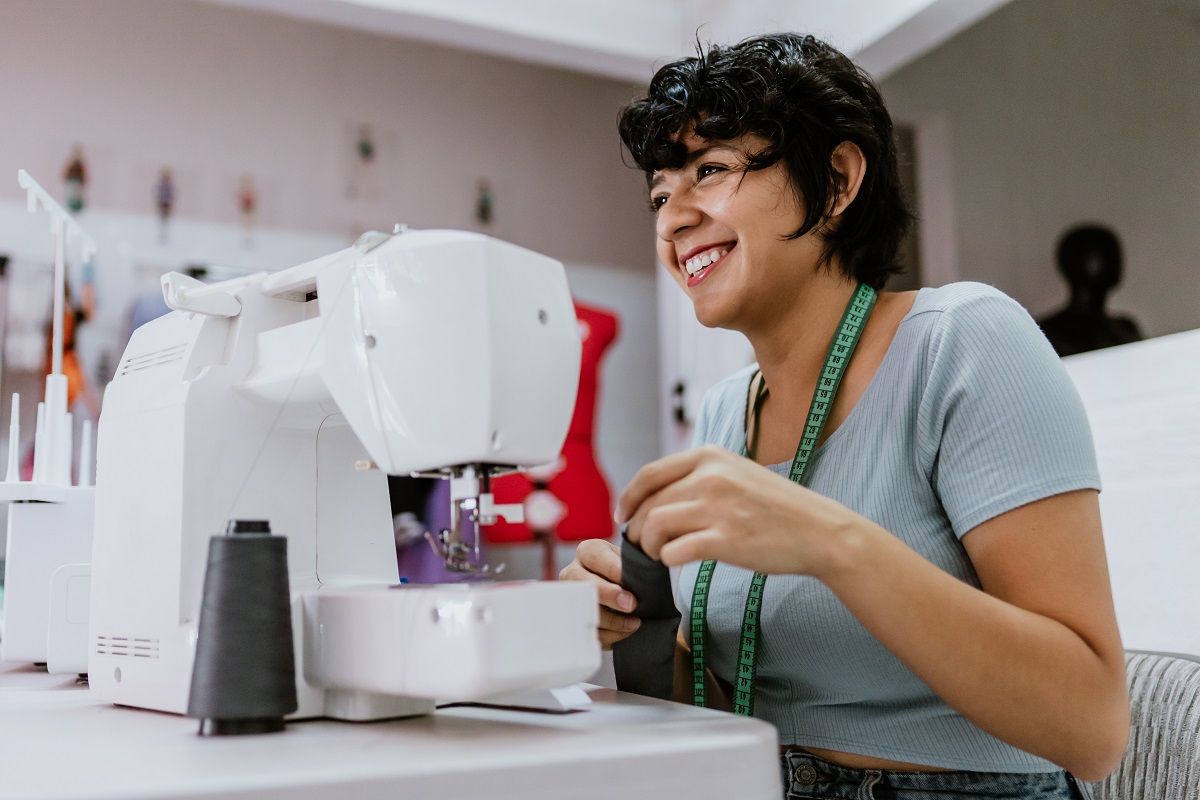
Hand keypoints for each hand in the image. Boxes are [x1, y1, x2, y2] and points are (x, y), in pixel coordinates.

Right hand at [559, 538, 640, 649]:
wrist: (620, 590)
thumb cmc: (627, 572)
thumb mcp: (629, 561)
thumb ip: (634, 566)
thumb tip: (645, 576)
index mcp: (588, 552)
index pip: (596, 556)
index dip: (613, 569)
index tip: (627, 580)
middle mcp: (573, 572)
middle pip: (585, 584)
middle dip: (609, 595)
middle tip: (631, 605)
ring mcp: (571, 598)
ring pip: (585, 611)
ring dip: (613, 621)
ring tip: (634, 623)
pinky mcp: (574, 620)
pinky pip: (588, 631)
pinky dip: (610, 635)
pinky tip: (626, 632)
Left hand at [616, 445, 863, 576]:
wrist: (819, 530)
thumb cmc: (777, 507)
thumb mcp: (737, 472)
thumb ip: (700, 476)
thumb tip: (656, 496)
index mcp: (710, 456)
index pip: (649, 475)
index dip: (628, 498)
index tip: (623, 516)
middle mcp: (711, 477)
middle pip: (648, 504)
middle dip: (638, 529)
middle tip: (644, 545)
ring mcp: (718, 508)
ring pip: (654, 527)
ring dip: (649, 546)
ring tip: (660, 555)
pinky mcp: (726, 540)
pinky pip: (674, 552)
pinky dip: (668, 560)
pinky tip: (679, 562)